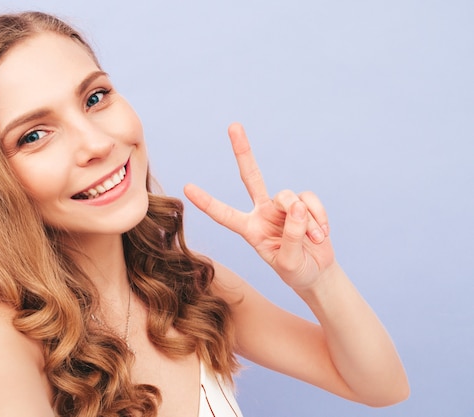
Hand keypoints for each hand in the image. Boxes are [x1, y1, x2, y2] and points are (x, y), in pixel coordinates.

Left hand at [184, 123, 334, 289]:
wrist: (317, 273)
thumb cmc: (295, 270)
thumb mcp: (288, 263)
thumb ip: (291, 237)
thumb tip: (297, 206)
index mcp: (249, 229)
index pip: (224, 214)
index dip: (207, 202)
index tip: (187, 188)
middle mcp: (263, 212)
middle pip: (251, 176)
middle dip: (243, 151)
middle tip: (234, 125)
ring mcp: (283, 206)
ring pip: (289, 196)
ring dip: (305, 221)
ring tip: (313, 240)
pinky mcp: (304, 203)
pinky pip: (310, 199)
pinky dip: (318, 216)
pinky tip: (322, 233)